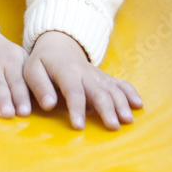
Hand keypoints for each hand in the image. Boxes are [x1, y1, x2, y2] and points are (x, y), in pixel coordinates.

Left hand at [23, 30, 142, 130]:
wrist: (58, 45)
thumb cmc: (42, 62)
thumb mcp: (32, 70)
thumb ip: (39, 87)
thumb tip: (48, 105)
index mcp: (66, 71)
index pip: (73, 90)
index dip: (76, 108)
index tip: (78, 126)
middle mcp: (85, 73)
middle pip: (98, 90)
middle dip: (107, 108)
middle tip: (113, 126)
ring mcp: (97, 75)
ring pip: (112, 88)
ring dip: (121, 103)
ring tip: (127, 120)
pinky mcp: (105, 78)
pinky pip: (120, 83)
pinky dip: (131, 93)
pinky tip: (139, 105)